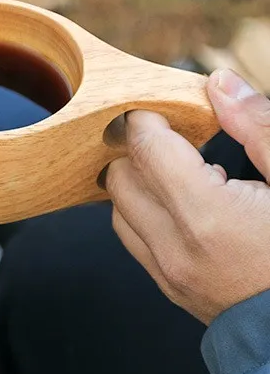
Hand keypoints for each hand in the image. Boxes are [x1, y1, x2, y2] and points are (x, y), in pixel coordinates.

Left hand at [106, 68, 269, 324]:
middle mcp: (176, 248)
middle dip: (139, 149)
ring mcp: (169, 274)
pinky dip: (143, 212)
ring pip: (118, 209)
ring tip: (182, 171)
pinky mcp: (170, 288)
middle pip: (120, 176)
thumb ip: (258, 128)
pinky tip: (182, 204)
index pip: (147, 148)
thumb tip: (219, 85)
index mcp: (209, 217)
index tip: (161, 107)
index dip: (148, 119)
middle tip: (174, 136)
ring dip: (138, 182)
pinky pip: (133, 239)